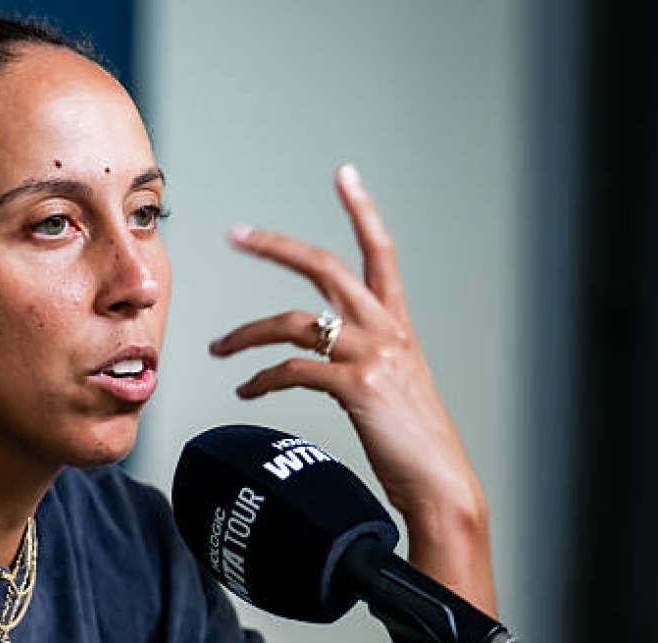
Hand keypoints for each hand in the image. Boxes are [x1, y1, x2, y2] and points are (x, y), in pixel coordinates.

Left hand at [207, 164, 496, 614]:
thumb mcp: (393, 386)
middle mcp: (387, 330)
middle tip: (235, 232)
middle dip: (275, 246)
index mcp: (397, 325)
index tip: (344, 173)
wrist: (441, 485)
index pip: (381, 252)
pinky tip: (246, 390)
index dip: (362, 209)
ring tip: (217, 348)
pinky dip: (261, 378)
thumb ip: (363, 358)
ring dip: (246, 333)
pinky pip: (292, 369)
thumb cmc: (412, 443)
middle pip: (324, 266)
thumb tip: (323, 353)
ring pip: (293, 321)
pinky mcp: (358, 386)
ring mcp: (373, 355)